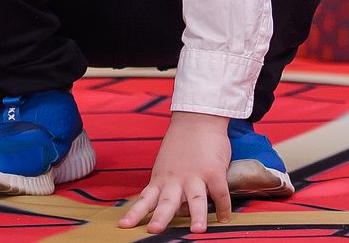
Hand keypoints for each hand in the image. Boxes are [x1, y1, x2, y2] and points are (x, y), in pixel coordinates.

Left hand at [118, 111, 230, 233]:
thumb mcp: (166, 164)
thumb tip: (173, 208)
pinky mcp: (213, 171)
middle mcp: (175, 179)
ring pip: (195, 199)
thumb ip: (167, 185)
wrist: (197, 117)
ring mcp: (195, 175)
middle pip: (166, 202)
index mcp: (161, 178)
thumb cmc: (182, 142)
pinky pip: (220, 193)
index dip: (135, 213)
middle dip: (160, 217)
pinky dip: (223, 207)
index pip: (145, 199)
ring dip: (197, 215)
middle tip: (154, 230)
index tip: (124, 226)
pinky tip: (224, 219)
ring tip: (197, 230)